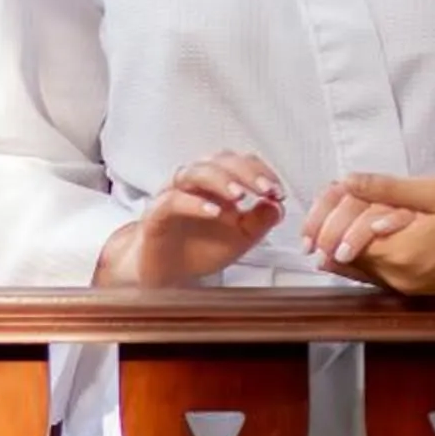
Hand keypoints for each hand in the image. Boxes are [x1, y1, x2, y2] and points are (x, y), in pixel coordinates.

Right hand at [97, 153, 286, 284]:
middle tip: (265, 188)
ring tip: (240, 195)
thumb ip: (259, 222)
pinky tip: (214, 212)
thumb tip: (278, 206)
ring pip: (194, 173)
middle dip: (245, 172)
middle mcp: (193, 185)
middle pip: (217, 161)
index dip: (259, 172)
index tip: (277, 190)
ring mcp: (173, 196)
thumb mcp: (239, 239)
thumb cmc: (197, 250)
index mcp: (214, 185)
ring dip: (220, 180)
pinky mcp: (156, 215)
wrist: (164, 274)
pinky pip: (172, 201)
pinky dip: (194, 204)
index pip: (238, 163)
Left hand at [306, 175, 434, 294]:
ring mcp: (406, 289)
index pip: (343, 236)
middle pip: (344, 254)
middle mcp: (398, 279)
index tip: (328, 191)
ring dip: (341, 242)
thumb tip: (347, 181)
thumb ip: (388, 189)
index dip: (329, 213)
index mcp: (400, 254)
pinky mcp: (416, 291)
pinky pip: (374, 276)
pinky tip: (349, 245)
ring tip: (329, 220)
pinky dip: (359, 257)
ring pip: (357, 267)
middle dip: (328, 227)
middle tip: (323, 204)